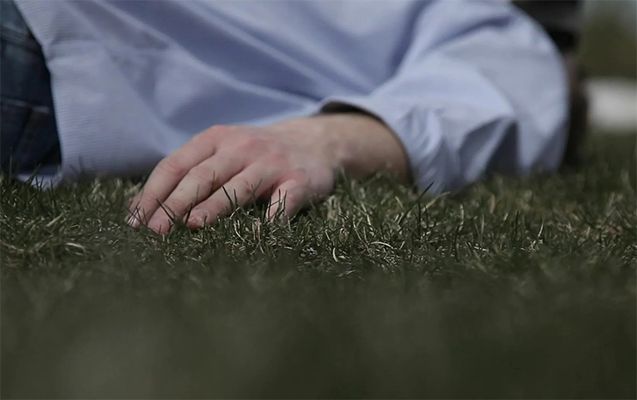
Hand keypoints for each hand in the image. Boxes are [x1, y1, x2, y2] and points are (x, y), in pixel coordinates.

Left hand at [127, 113, 409, 233]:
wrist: (315, 142)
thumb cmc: (257, 155)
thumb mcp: (225, 151)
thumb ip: (193, 171)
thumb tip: (143, 210)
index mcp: (216, 139)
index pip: (176, 164)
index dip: (153, 192)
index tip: (135, 221)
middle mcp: (242, 146)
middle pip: (202, 175)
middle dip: (176, 203)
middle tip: (156, 230)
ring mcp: (272, 163)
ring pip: (238, 186)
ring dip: (215, 207)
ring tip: (193, 226)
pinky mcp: (299, 181)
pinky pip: (282, 204)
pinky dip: (268, 222)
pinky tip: (252, 239)